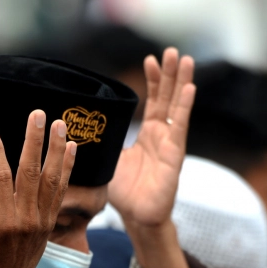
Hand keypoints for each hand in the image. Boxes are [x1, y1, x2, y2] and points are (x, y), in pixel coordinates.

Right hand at [0, 111, 75, 267]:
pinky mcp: (49, 222)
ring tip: (60, 123)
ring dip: (57, 149)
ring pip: (52, 179)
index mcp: (2, 222)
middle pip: (32, 172)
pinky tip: (71, 147)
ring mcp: (42, 221)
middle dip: (34, 140)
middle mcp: (27, 220)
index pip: (1, 177)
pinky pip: (61, 190)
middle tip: (37, 113)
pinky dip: (67, 168)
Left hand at [108, 48, 195, 226]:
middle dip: (170, 74)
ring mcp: (171, 143)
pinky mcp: (175, 154)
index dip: (153, 81)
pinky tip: (188, 89)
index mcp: (149, 134)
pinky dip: (184, 107)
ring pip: (177, 106)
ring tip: (184, 60)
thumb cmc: (125, 191)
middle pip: (168, 97)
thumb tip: (77, 125)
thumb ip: (103, 140)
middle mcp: (162, 135)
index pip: (153, 100)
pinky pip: (180, 127)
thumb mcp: (109, 158)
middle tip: (172, 51)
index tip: (149, 60)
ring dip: (181, 82)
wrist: (137, 216)